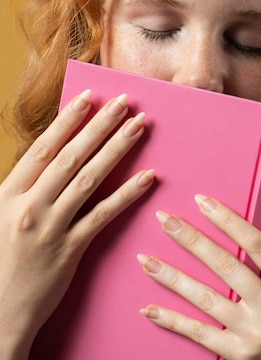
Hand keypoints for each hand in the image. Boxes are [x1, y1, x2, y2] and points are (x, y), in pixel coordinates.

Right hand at [0, 90, 154, 354]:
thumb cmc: (0, 261)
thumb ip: (24, 186)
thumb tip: (48, 154)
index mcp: (8, 194)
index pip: (43, 149)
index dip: (67, 120)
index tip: (89, 98)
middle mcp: (30, 206)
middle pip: (70, 156)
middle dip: (100, 125)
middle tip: (125, 103)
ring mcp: (51, 228)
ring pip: (89, 179)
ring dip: (117, 149)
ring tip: (139, 126)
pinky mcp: (70, 250)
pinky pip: (103, 215)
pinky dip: (126, 194)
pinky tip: (148, 177)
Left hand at [138, 195, 260, 359]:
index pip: (257, 245)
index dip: (228, 220)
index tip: (204, 201)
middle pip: (225, 266)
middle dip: (191, 239)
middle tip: (165, 218)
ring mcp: (253, 334)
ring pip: (205, 299)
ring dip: (172, 277)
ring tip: (145, 259)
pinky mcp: (239, 356)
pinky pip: (200, 335)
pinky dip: (173, 322)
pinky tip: (149, 309)